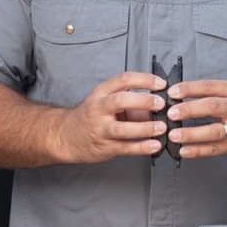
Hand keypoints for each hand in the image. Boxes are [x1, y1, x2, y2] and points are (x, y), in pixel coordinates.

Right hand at [53, 70, 169, 162]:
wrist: (66, 136)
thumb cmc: (91, 116)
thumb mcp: (106, 102)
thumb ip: (132, 103)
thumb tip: (160, 105)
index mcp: (101, 93)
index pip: (123, 79)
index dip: (144, 80)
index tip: (160, 84)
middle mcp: (98, 109)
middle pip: (120, 100)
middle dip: (143, 101)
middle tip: (161, 104)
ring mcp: (100, 129)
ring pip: (122, 128)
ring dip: (144, 128)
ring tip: (161, 127)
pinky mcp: (104, 147)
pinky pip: (125, 147)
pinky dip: (142, 147)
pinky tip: (154, 145)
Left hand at [165, 79, 226, 158]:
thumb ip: (213, 93)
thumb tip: (181, 94)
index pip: (210, 87)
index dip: (189, 89)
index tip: (172, 92)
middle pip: (212, 107)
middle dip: (189, 110)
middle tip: (171, 112)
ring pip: (213, 131)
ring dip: (190, 134)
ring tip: (173, 134)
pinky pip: (214, 149)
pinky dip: (197, 151)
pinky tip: (184, 150)